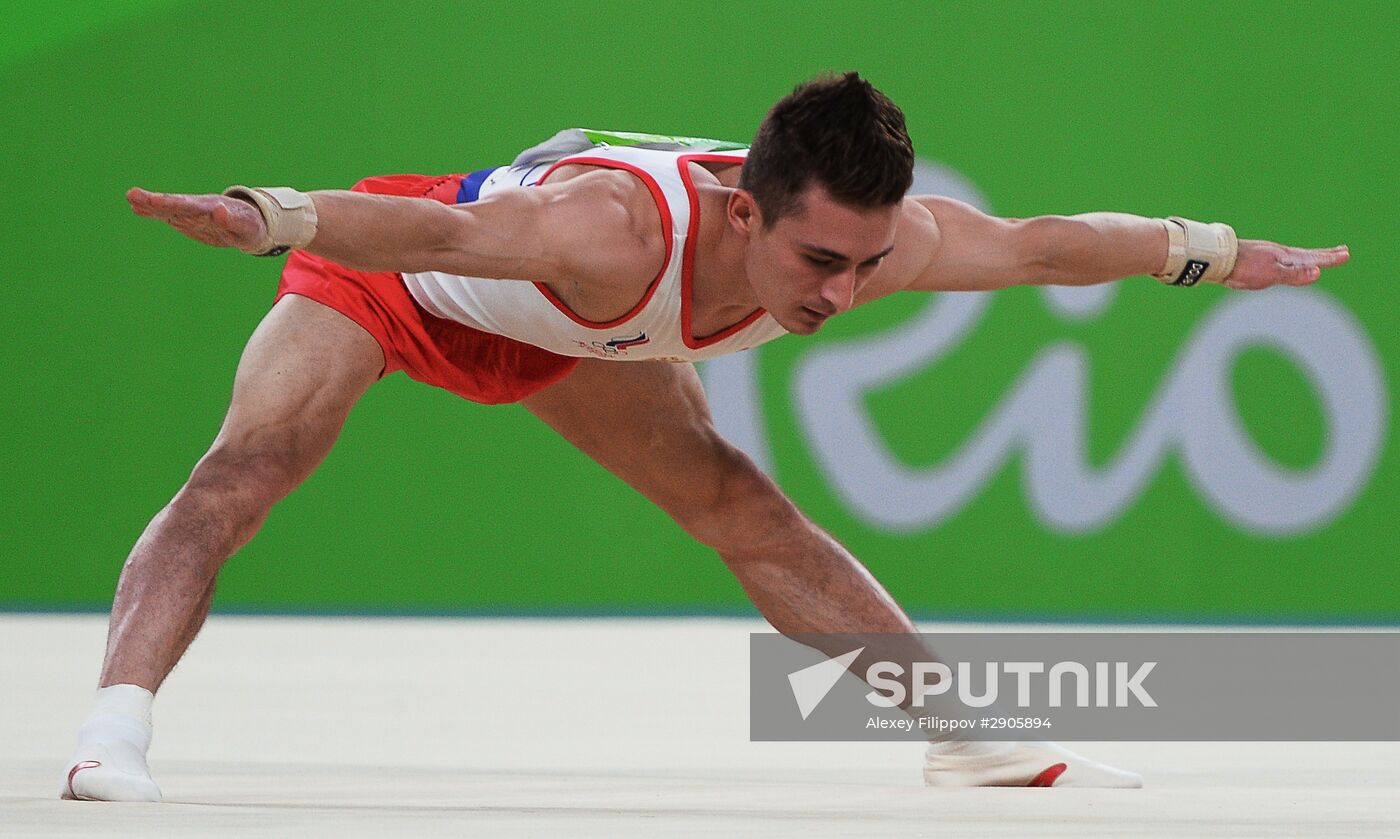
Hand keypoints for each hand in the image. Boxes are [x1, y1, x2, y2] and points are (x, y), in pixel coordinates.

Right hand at [126, 187, 266, 250]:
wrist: (248, 224)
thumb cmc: (250, 226)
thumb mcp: (247, 228)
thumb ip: (232, 221)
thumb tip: (219, 211)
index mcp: (212, 208)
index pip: (188, 205)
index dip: (171, 203)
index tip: (154, 201)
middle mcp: (197, 207)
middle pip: (174, 203)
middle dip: (155, 201)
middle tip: (132, 195)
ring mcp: (190, 213)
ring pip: (168, 208)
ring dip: (149, 205)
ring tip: (130, 199)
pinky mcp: (186, 220)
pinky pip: (168, 215)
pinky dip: (153, 212)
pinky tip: (136, 209)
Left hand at [1223, 240, 1348, 290]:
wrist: (1218, 258)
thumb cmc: (1244, 267)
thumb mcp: (1271, 274)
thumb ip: (1294, 274)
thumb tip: (1318, 272)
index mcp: (1286, 257)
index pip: (1313, 258)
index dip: (1329, 258)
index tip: (1346, 254)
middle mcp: (1279, 254)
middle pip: (1307, 255)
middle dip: (1324, 255)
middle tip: (1341, 251)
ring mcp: (1268, 256)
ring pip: (1294, 257)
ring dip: (1308, 257)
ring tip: (1316, 258)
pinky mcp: (1256, 260)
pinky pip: (1280, 261)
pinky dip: (1290, 262)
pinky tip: (1284, 264)